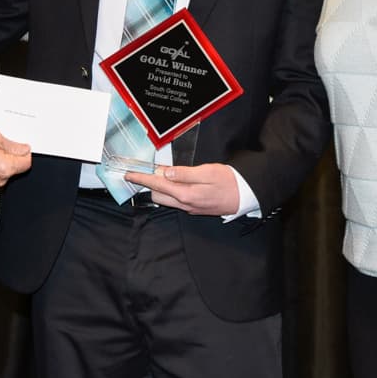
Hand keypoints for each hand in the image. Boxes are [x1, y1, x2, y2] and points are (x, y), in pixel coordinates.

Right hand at [0, 130, 30, 191]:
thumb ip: (13, 145)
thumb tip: (24, 149)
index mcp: (5, 168)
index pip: (26, 163)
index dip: (25, 153)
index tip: (22, 148)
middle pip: (15, 169)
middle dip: (11, 157)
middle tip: (0, 146)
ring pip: (3, 173)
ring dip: (0, 163)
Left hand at [125, 163, 239, 215]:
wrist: (246, 196)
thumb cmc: (230, 181)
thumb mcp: (208, 171)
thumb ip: (185, 173)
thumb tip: (166, 172)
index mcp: (187, 194)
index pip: (157, 185)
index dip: (142, 179)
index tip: (130, 174)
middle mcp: (186, 204)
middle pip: (158, 194)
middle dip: (151, 182)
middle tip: (151, 169)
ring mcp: (190, 208)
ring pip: (167, 199)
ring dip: (162, 187)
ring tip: (166, 173)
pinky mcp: (195, 209)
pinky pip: (177, 201)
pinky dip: (172, 191)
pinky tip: (178, 181)